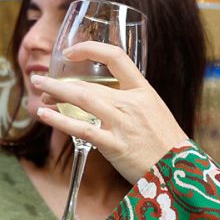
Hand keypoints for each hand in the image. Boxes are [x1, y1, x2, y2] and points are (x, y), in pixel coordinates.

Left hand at [31, 41, 192, 180]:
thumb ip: (131, 101)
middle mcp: (132, 103)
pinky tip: (44, 115)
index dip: (91, 49)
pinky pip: (81, 129)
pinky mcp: (114, 145)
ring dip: (56, 92)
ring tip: (38, 88)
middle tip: (41, 79)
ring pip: (83, 100)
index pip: (116, 57)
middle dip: (61, 81)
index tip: (71, 51)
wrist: (180, 170)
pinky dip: (60, 120)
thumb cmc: (166, 142)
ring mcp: (123, 123)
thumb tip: (105, 95)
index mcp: (143, 90)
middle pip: (90, 84)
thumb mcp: (154, 111)